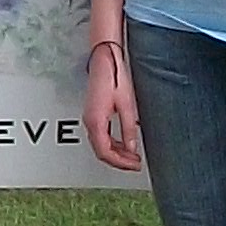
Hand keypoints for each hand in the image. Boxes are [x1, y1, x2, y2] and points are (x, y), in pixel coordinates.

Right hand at [83, 42, 140, 171]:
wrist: (105, 60)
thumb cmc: (114, 77)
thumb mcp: (127, 105)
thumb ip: (128, 129)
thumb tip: (131, 147)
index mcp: (96, 121)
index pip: (106, 152)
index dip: (121, 163)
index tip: (134, 164)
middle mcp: (89, 122)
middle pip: (101, 152)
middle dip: (119, 161)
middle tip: (135, 164)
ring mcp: (90, 118)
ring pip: (100, 145)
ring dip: (116, 153)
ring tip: (132, 156)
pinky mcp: (93, 114)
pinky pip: (100, 136)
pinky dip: (112, 144)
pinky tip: (124, 144)